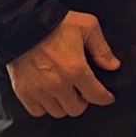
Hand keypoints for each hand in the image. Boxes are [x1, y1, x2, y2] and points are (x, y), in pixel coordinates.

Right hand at [5, 10, 119, 117]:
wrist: (22, 25)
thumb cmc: (55, 24)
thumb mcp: (87, 26)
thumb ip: (101, 48)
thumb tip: (113, 66)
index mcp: (75, 69)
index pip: (95, 95)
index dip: (105, 98)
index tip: (107, 97)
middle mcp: (57, 84)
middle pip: (76, 109)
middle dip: (82, 101)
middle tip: (81, 90)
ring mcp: (38, 90)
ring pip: (57, 112)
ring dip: (63, 104)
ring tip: (64, 91)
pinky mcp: (23, 92)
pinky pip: (37, 111)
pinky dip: (44, 106)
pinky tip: (48, 94)